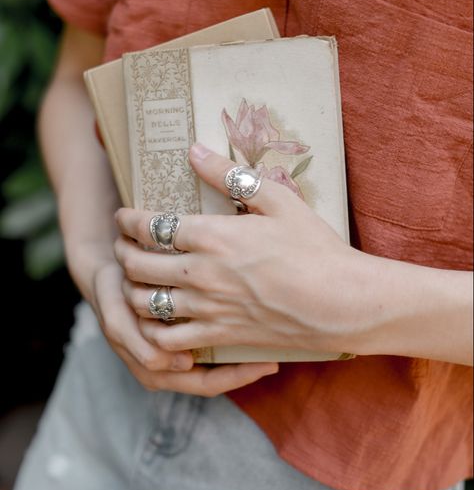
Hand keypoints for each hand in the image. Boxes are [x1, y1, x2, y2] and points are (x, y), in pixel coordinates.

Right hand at [91, 260, 278, 394]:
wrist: (106, 269)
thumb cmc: (112, 293)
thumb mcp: (116, 316)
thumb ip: (136, 342)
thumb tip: (177, 366)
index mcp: (154, 370)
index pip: (207, 384)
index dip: (238, 377)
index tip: (268, 363)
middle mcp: (169, 367)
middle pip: (219, 379)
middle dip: (247, 369)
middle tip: (279, 355)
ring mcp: (177, 351)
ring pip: (219, 363)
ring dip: (242, 355)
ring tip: (273, 340)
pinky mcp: (183, 334)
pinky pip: (214, 345)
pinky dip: (232, 338)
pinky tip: (253, 323)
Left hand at [114, 144, 365, 357]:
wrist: (343, 303)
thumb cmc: (315, 248)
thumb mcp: (279, 200)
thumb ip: (231, 175)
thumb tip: (195, 149)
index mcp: (212, 236)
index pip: (150, 226)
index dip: (129, 220)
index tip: (124, 215)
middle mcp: (201, 274)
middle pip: (138, 265)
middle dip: (122, 252)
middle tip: (124, 245)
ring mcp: (208, 309)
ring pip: (145, 303)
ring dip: (131, 290)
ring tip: (134, 280)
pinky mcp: (220, 335)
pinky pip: (168, 340)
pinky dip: (152, 330)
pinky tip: (157, 319)